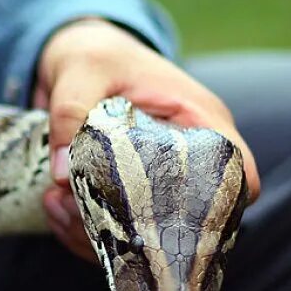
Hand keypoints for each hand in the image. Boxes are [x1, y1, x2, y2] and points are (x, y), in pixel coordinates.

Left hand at [34, 19, 259, 260]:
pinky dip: (81, 232)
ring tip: (56, 206)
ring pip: (144, 234)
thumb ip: (71, 112)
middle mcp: (184, 158)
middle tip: (81, 213)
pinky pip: (112, 231)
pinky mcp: (123, 196)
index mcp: (198, 120)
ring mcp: (154, 181)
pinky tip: (52, 209)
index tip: (173, 224)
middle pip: (187, 220)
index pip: (237, 173)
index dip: (222, 207)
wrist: (74, 56)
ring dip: (97, 235)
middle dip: (134, 232)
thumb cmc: (94, 54)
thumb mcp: (82, 69)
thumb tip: (62, 175)